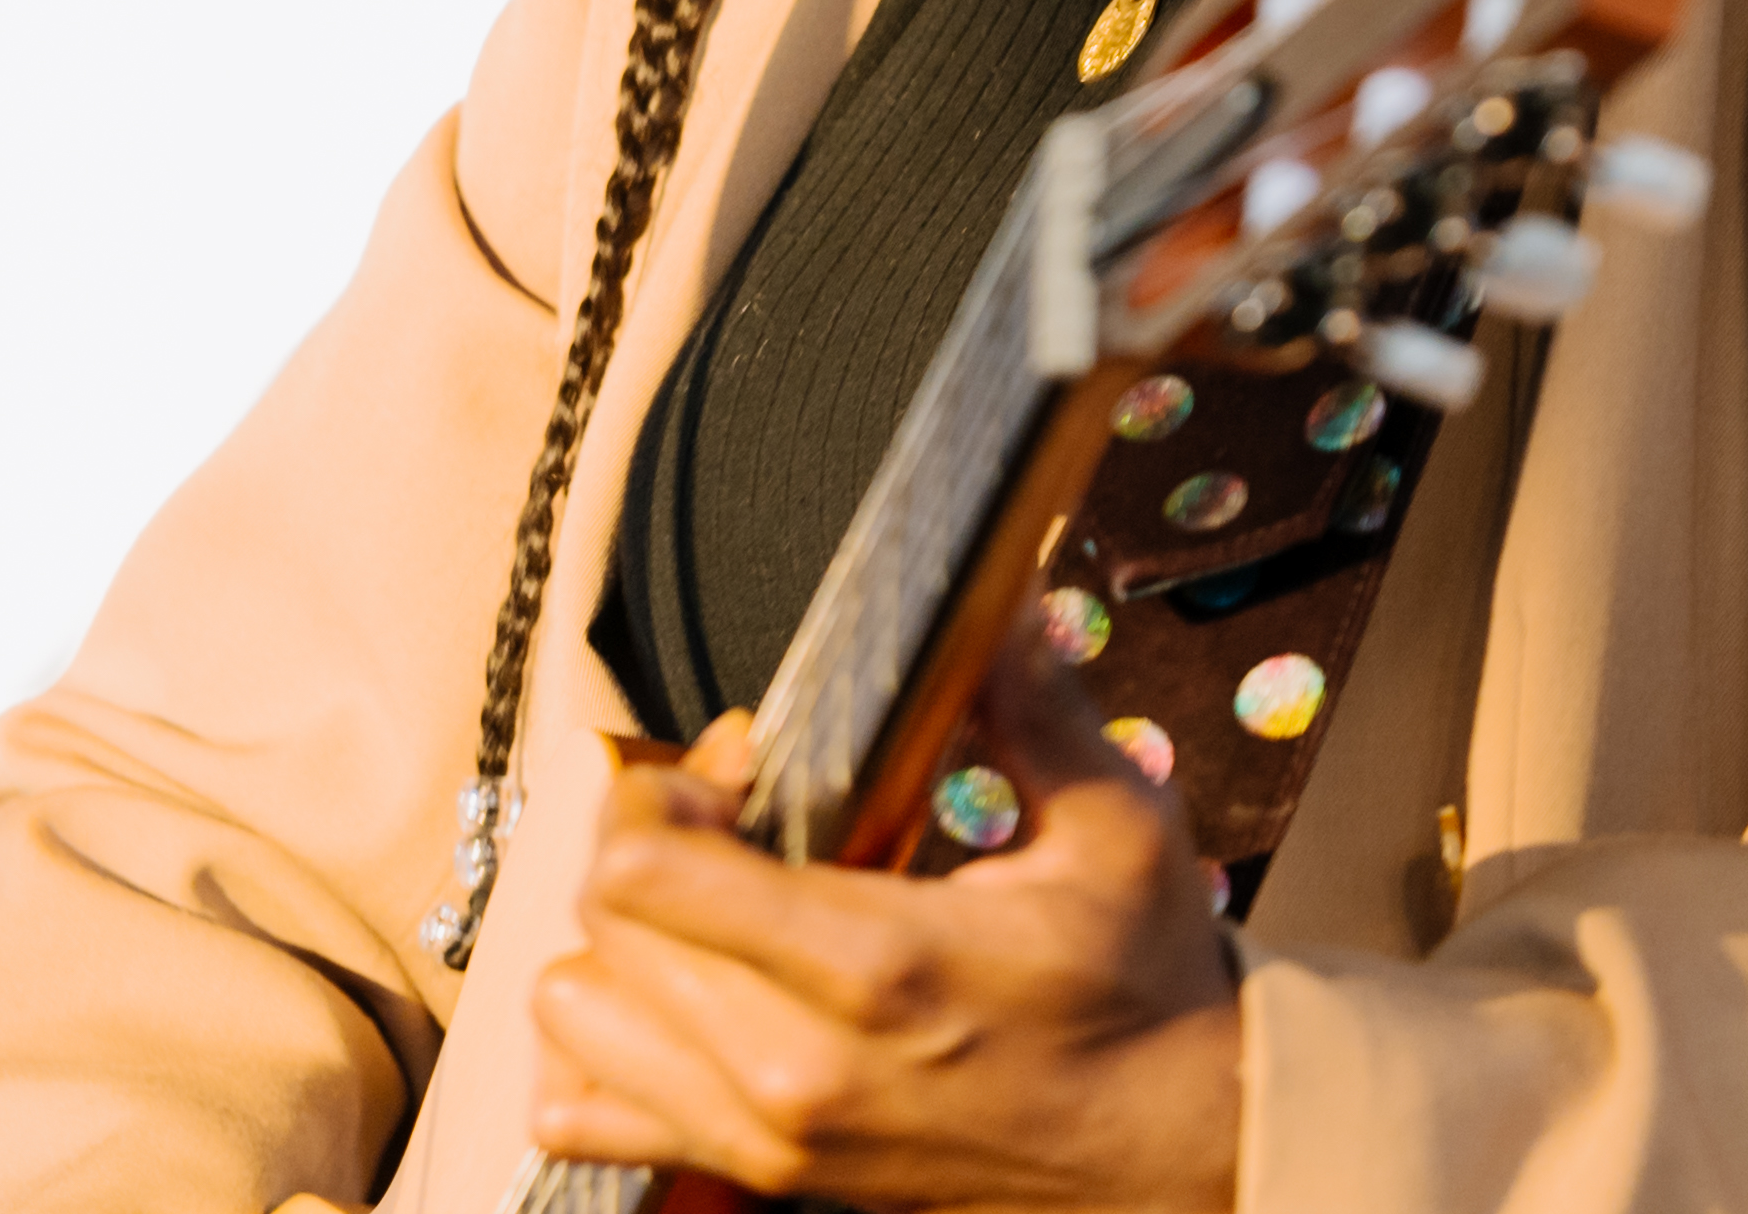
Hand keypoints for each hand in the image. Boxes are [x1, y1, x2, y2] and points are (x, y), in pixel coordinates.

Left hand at [518, 620, 1242, 1210]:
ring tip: (703, 907)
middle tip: (731, 816)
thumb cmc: (1142, 987)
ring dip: (618, 944)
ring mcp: (771, 1135)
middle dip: (644, 843)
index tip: (735, 770)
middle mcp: (797, 1063)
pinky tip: (672, 1003)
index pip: (644, 870)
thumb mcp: (1117, 829)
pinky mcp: (767, 1177)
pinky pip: (588, 1119)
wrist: (1171, 1148)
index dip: (664, 790)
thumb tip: (998, 591)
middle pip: (601, 926)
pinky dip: (596, 1056)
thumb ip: (1037, 706)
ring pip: (576, 1018)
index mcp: (873, 962)